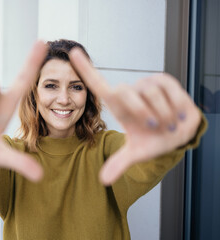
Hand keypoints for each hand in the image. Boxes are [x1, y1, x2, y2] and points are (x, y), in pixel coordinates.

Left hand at [69, 48, 200, 184]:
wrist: (178, 136)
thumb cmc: (153, 140)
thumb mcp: (136, 152)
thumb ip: (120, 162)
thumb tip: (104, 179)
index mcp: (118, 106)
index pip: (98, 84)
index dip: (85, 69)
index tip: (73, 53)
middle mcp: (130, 92)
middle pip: (126, 91)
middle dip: (142, 112)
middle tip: (155, 126)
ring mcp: (147, 84)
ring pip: (150, 93)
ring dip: (162, 113)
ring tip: (167, 123)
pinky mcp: (165, 80)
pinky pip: (169, 90)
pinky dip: (176, 106)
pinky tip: (177, 113)